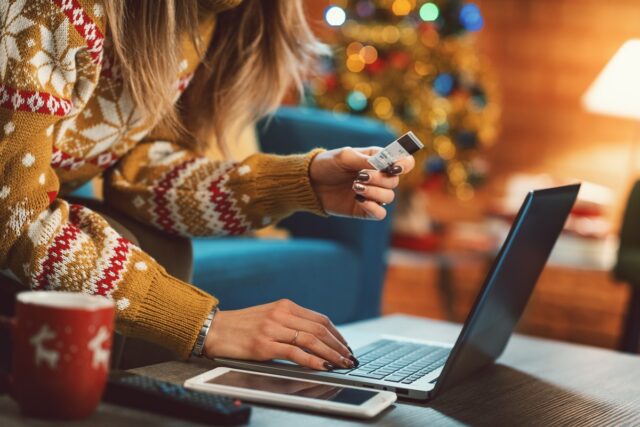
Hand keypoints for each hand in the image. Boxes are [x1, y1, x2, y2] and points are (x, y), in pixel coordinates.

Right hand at [203, 299, 357, 370]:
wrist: (214, 329)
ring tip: (341, 364)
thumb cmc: (241, 326)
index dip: (336, 334)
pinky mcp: (264, 345)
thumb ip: (290, 322)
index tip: (345, 346)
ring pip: (311, 341)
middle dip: (338, 346)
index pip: (320, 319)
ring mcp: (273, 329)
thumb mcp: (269, 316)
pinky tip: (322, 367)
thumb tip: (315, 338)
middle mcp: (281, 314)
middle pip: (319, 330)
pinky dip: (312, 360)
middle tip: (349, 358)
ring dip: (330, 354)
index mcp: (285, 305)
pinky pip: (294, 353)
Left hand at [309, 147, 414, 219]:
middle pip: (395, 181)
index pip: (404, 162)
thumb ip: (364, 159)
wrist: (311, 183)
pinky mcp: (365, 210)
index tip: (393, 167)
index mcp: (378, 160)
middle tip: (360, 176)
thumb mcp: (344, 156)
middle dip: (379, 179)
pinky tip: (359, 200)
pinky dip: (373, 207)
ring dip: (374, 192)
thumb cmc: (328, 165)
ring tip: (355, 187)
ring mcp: (373, 194)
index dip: (404, 164)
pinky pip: (380, 214)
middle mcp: (379, 178)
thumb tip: (381, 165)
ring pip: (389, 197)